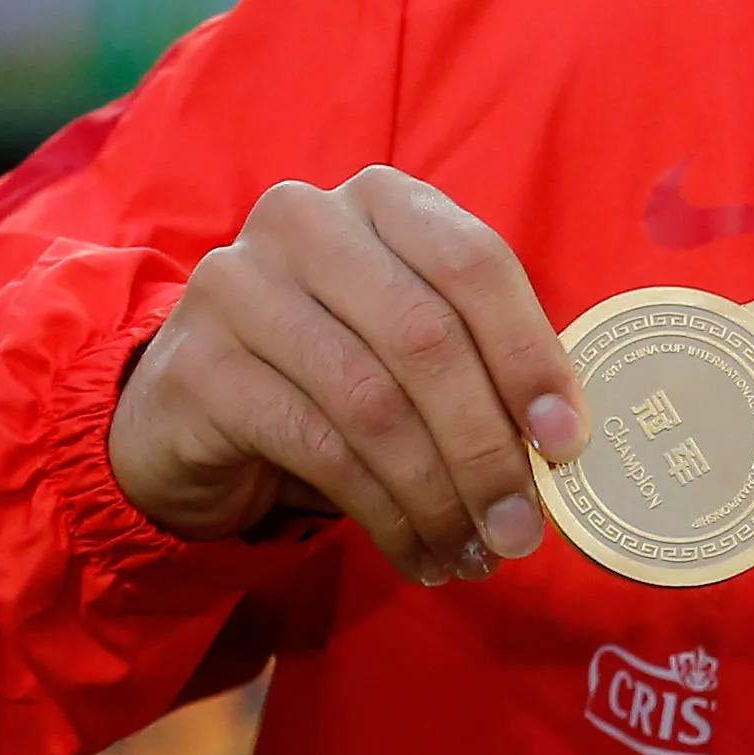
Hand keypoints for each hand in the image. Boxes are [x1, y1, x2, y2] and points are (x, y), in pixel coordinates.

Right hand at [109, 166, 584, 585]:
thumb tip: (565, 444)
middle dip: (487, 447)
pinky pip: (318, 449)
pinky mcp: (197, 365)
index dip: (529, 356)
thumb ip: (481, 364)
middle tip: (522, 529)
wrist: (185, 410)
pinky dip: (384, 515)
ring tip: (476, 554)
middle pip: (427, 338)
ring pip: (374, 403)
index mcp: (382, 199)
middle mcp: (306, 222)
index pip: (475, 265)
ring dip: (439, 495)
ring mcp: (239, 286)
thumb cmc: (329, 370)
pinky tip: (418, 555)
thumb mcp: (410, 346)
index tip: (568, 442)